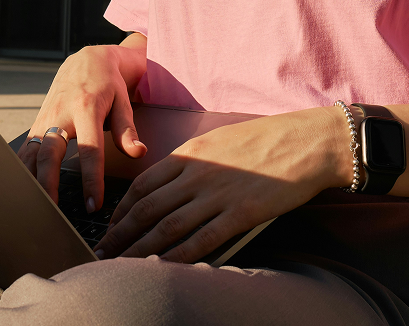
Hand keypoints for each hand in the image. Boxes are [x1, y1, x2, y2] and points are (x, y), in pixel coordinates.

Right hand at [17, 42, 147, 212]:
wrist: (86, 61)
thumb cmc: (108, 84)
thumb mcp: (123, 102)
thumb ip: (128, 130)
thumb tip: (139, 153)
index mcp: (86, 109)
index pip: (89, 151)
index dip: (91, 180)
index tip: (93, 205)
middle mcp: (61, 114)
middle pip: (50, 154)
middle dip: (50, 186)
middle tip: (56, 214)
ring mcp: (45, 119)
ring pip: (31, 154)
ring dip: (31, 182)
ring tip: (35, 210)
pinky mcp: (37, 123)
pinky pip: (24, 150)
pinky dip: (21, 171)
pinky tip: (21, 192)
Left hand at [93, 106, 349, 262]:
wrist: (306, 141)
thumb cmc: (265, 140)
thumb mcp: (219, 140)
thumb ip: (192, 162)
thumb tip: (169, 185)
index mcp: (190, 154)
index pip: (143, 184)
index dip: (121, 209)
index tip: (110, 225)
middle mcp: (197, 173)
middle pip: (147, 209)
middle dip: (121, 234)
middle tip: (102, 252)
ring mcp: (218, 193)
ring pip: (168, 227)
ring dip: (141, 250)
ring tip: (122, 266)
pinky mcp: (240, 213)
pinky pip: (202, 239)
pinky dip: (178, 256)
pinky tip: (163, 269)